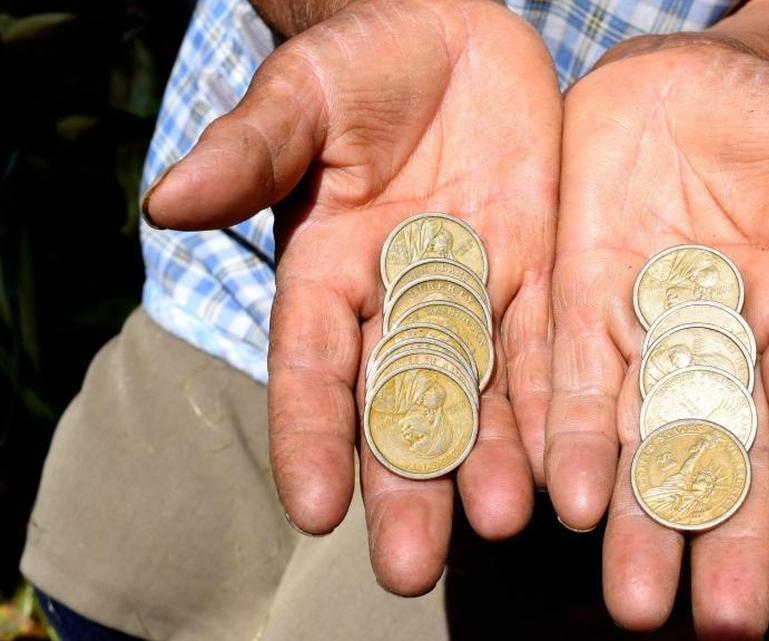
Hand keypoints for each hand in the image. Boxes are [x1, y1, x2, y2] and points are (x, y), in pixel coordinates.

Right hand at [144, 0, 559, 594]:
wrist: (449, 33)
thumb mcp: (303, 96)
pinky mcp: (543, 276)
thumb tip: (165, 203)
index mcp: (327, 272)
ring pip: (483, 395)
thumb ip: (250, 151)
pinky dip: (561, 405)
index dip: (310, 433)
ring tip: (503, 524)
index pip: (312, 365)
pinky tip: (573, 462)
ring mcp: (476, 297)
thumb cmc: (359, 62)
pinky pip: (554, 349)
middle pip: (401, 406)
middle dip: (406, 484)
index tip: (310, 506)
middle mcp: (401, 305)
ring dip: (493, 461)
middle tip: (409, 567)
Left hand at [547, 36, 768, 635]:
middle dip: (725, 534)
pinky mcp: (578, 312)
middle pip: (728, 451)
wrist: (669, 89)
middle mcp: (724, 345)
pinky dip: (569, 441)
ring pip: (644, 440)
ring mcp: (646, 334)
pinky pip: (574, 384)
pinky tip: (567, 502)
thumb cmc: (767, 116)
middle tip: (719, 622)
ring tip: (636, 601)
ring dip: (638, 519)